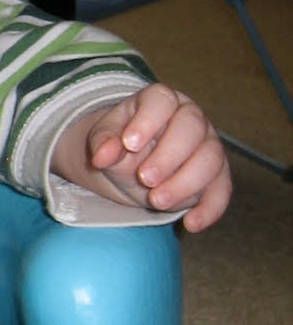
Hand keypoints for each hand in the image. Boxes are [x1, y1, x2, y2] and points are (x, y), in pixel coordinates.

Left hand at [55, 83, 231, 231]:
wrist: (131, 163)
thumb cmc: (120, 144)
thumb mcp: (105, 139)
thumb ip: (103, 143)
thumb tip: (102, 156)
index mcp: (160, 101)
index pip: (161, 101)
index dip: (148, 121)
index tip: (129, 144)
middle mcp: (190, 117)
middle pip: (192, 128)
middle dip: (169, 156)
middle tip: (144, 179)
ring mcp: (207, 145)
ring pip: (211, 158)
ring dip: (186, 183)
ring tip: (157, 201)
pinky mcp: (216, 175)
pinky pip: (221, 190)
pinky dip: (210, 208)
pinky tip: (191, 223)